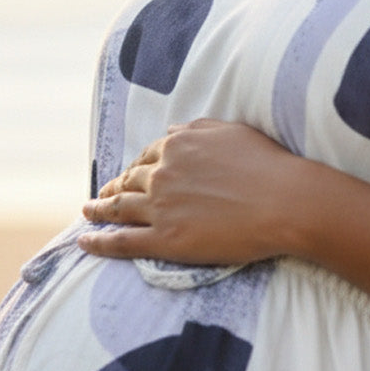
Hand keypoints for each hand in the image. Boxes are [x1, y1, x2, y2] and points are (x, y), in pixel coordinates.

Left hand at [79, 119, 304, 264]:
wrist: (285, 203)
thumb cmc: (266, 165)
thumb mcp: (230, 131)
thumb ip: (196, 128)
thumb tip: (172, 128)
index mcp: (176, 145)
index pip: (146, 157)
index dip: (134, 167)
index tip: (128, 174)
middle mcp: (161, 174)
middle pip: (128, 181)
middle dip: (112, 188)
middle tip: (101, 196)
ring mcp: (160, 207)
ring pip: (118, 209)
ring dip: (98, 211)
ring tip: (87, 213)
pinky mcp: (165, 239)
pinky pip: (122, 241)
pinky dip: (99, 242)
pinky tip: (84, 243)